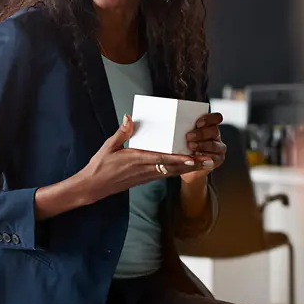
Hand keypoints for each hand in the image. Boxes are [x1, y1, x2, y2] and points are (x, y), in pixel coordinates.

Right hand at [77, 115, 198, 201]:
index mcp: (136, 160)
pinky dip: (178, 171)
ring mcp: (146, 176)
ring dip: (189, 168)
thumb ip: (122, 132)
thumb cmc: (100, 165)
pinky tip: (188, 167)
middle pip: (173, 167)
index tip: (193, 157)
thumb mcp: (109, 146)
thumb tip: (129, 117)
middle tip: (209, 160)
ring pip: (172, 172)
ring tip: (205, 163)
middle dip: (192, 164)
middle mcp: (145, 170)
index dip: (178, 159)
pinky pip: (166, 174)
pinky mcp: (145, 179)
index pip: (161, 159)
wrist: (94, 186)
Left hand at [182, 112, 225, 184]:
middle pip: (214, 130)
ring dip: (202, 145)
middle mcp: (214, 136)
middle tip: (189, 136)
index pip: (215, 118)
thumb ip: (180, 128)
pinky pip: (214, 158)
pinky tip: (197, 156)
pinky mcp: (217, 160)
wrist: (185, 166)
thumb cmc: (182, 148)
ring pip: (214, 144)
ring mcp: (218, 148)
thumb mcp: (180, 136)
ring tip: (191, 146)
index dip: (209, 119)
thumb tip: (165, 121)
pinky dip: (205, 157)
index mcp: (208, 126)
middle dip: (201, 133)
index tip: (198, 123)